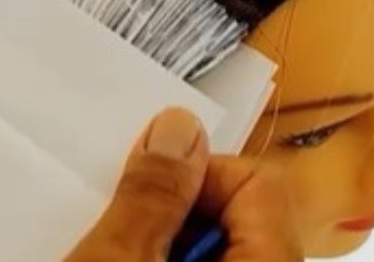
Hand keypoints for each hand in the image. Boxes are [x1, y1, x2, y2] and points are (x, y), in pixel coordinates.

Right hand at [65, 107, 301, 261]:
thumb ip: (152, 194)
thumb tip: (178, 126)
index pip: (257, 181)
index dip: (195, 174)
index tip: (147, 190)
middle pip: (235, 213)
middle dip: (173, 210)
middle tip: (124, 235)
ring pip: (214, 245)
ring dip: (162, 241)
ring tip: (116, 256)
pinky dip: (163, 261)